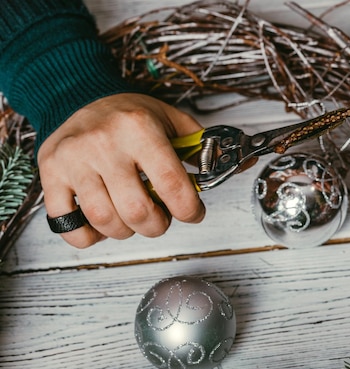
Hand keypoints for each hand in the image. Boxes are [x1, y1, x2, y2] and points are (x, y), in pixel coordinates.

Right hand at [38, 93, 205, 247]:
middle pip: (137, 211)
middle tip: (161, 216)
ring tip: (133, 216)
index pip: (171, 184)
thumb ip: (203, 146)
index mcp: (139, 128)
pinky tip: (102, 223)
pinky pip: (68, 225)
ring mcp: (74, 160)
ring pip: (105, 221)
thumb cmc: (128, 114)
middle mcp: (104, 143)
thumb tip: (242, 162)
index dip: (189, 209)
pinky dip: (89, 236)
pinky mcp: (51, 174)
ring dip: (127, 230)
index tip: (193, 212)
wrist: (78, 95)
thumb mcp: (171, 119)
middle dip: (158, 225)